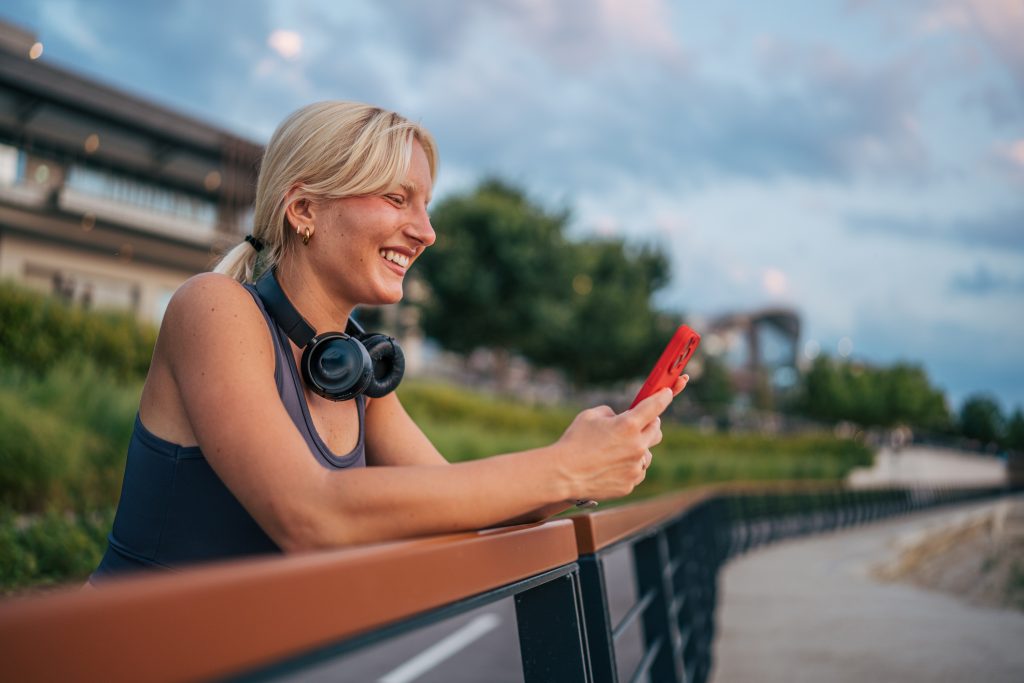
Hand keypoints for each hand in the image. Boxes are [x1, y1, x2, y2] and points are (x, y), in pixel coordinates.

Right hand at [556, 375, 687, 500]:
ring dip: (638, 448)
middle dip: (649, 425)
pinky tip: (611, 466)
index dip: (663, 397)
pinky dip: (629, 467)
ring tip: (616, 451)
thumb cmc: (574, 441)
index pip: (655, 406)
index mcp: (628, 425)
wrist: (563, 474)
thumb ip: (611, 413)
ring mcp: (635, 467)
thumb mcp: (590, 415)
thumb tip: (620, 418)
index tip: (667, 393)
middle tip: (638, 424)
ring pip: (647, 453)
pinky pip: (637, 471)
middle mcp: (637, 446)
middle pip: (656, 430)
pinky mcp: (630, 484)